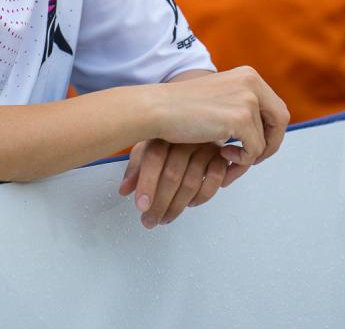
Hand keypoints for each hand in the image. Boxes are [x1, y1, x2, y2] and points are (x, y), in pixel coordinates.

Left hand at [119, 140, 248, 228]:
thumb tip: (124, 190)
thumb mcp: (148, 149)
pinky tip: (192, 203)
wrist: (201, 123)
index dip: (146, 184)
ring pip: (192, 181)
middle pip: (172, 175)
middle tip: (150, 221)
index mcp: (164, 134)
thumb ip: (136, 170)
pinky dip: (204, 195)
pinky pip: (214, 179)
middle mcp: (185, 138)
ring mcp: (205, 145)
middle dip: (160, 203)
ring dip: (178, 206)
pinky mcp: (221, 154)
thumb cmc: (170, 140)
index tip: (141, 206)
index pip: (153, 158)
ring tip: (166, 218)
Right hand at [152, 66, 289, 166]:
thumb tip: (264, 128)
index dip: (271, 131)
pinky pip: (254, 150)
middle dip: (270, 144)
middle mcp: (252, 82)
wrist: (157, 108)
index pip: (275, 107)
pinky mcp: (241, 118)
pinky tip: (222, 155)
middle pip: (280, 121)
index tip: (255, 145)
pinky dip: (242, 160)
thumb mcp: (218, 96)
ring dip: (249, 157)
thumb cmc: (180, 107)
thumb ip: (240, 104)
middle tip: (251, 158)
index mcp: (248, 75)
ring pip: (265, 140)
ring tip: (227, 159)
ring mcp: (248, 99)